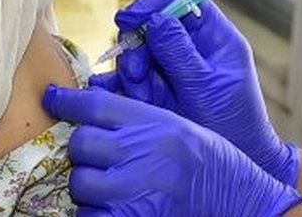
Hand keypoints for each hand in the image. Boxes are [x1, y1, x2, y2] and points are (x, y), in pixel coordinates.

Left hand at [43, 85, 301, 216]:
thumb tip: (88, 110)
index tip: (51, 97)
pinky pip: (91, 216)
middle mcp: (142, 154)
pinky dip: (96, 214)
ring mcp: (135, 193)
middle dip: (84, 151)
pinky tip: (113, 209)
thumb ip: (136, 120)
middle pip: (81, 144)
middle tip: (99, 158)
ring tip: (110, 187)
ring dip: (89, 185)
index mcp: (155, 124)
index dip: (66, 100)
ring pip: (81, 183)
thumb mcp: (179, 129)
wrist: (250, 208)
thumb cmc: (214, 166)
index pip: (95, 105)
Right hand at [89, 0, 299, 185]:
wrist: (228, 164)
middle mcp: (188, 46)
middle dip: (137, 45)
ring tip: (143, 98)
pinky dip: (120, 85)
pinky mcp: (152, 86)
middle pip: (150, 23)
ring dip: (131, 72)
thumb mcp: (207, 86)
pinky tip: (117, 95)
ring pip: (135, 50)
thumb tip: (155, 19)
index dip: (155, 2)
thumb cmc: (232, 124)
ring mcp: (169, 66)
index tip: (131, 18)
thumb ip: (180, 52)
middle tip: (136, 71)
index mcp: (213, 36)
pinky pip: (127, 76)